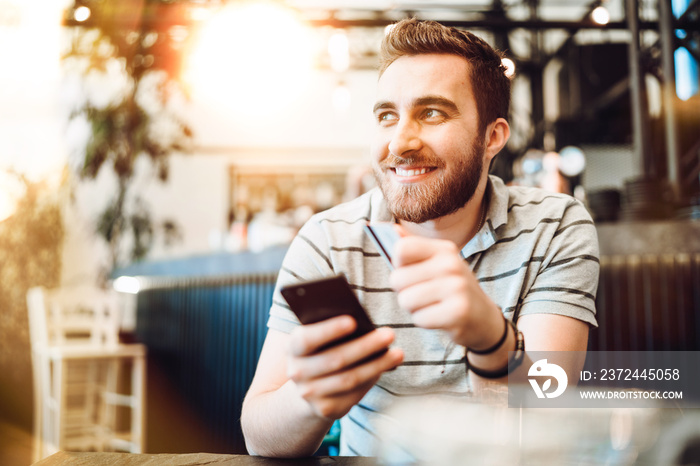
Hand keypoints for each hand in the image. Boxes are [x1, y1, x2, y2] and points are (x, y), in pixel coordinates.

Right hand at [287, 315, 403, 419]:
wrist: (307, 386)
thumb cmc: (321, 350)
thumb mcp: (320, 337)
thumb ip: (333, 328)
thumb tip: (364, 324)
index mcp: (293, 348)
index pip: (307, 339)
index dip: (329, 330)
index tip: (353, 320)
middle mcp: (297, 373)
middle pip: (335, 359)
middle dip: (365, 346)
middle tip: (390, 333)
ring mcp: (310, 394)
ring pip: (349, 379)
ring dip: (377, 365)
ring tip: (397, 352)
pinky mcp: (326, 409)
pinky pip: (354, 393)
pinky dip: (372, 378)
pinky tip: (387, 366)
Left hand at [390, 229, 502, 349]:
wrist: (483, 317)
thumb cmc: (451, 288)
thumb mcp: (436, 264)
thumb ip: (412, 247)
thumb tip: (389, 227)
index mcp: (444, 249)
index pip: (401, 248)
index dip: (397, 265)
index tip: (409, 272)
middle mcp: (451, 264)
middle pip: (397, 279)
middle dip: (404, 292)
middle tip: (423, 294)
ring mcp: (457, 287)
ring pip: (406, 300)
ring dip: (414, 308)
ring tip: (432, 305)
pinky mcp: (458, 312)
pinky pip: (419, 318)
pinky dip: (425, 321)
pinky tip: (440, 317)